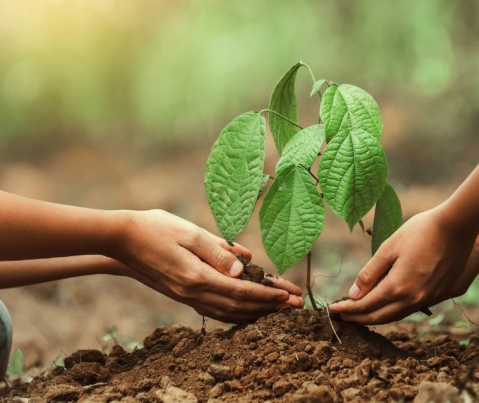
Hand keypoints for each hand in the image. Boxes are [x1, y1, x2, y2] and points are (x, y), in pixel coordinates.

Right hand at [113, 209, 302, 322]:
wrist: (121, 239)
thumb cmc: (156, 228)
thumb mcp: (190, 233)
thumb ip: (218, 251)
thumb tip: (245, 267)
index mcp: (197, 276)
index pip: (241, 292)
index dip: (268, 296)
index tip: (290, 296)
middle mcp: (192, 292)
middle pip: (239, 307)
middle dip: (270, 308)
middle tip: (294, 306)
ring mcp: (185, 297)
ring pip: (227, 314)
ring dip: (255, 313)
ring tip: (277, 309)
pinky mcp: (181, 294)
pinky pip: (214, 311)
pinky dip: (235, 314)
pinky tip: (246, 310)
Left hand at [328, 207, 478, 323]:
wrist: (457, 226)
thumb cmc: (421, 231)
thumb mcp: (389, 247)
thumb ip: (370, 273)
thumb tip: (353, 294)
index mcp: (398, 287)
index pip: (366, 305)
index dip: (347, 309)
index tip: (332, 309)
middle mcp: (414, 298)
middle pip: (380, 317)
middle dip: (359, 317)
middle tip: (343, 315)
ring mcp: (429, 298)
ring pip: (396, 316)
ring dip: (376, 317)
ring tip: (361, 313)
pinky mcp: (440, 295)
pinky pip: (411, 309)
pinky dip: (394, 311)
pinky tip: (388, 304)